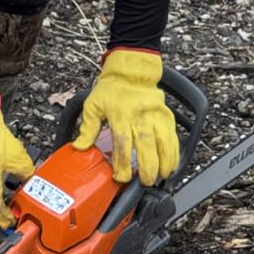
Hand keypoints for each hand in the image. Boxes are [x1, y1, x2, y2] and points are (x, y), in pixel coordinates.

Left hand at [73, 48, 178, 184]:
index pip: (122, 144)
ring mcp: (155, 116)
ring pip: (163, 142)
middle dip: (147, 168)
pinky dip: (174, 152)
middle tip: (145, 182)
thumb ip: (88, 128)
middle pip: (146, 146)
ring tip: (161, 177)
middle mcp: (140, 117)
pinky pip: (173, 136)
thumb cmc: (112, 89)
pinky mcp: (166, 116)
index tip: (121, 177)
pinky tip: (172, 164)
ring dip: (164, 162)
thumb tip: (79, 147)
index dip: (123, 164)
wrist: (132, 71)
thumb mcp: (93, 105)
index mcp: (120, 115)